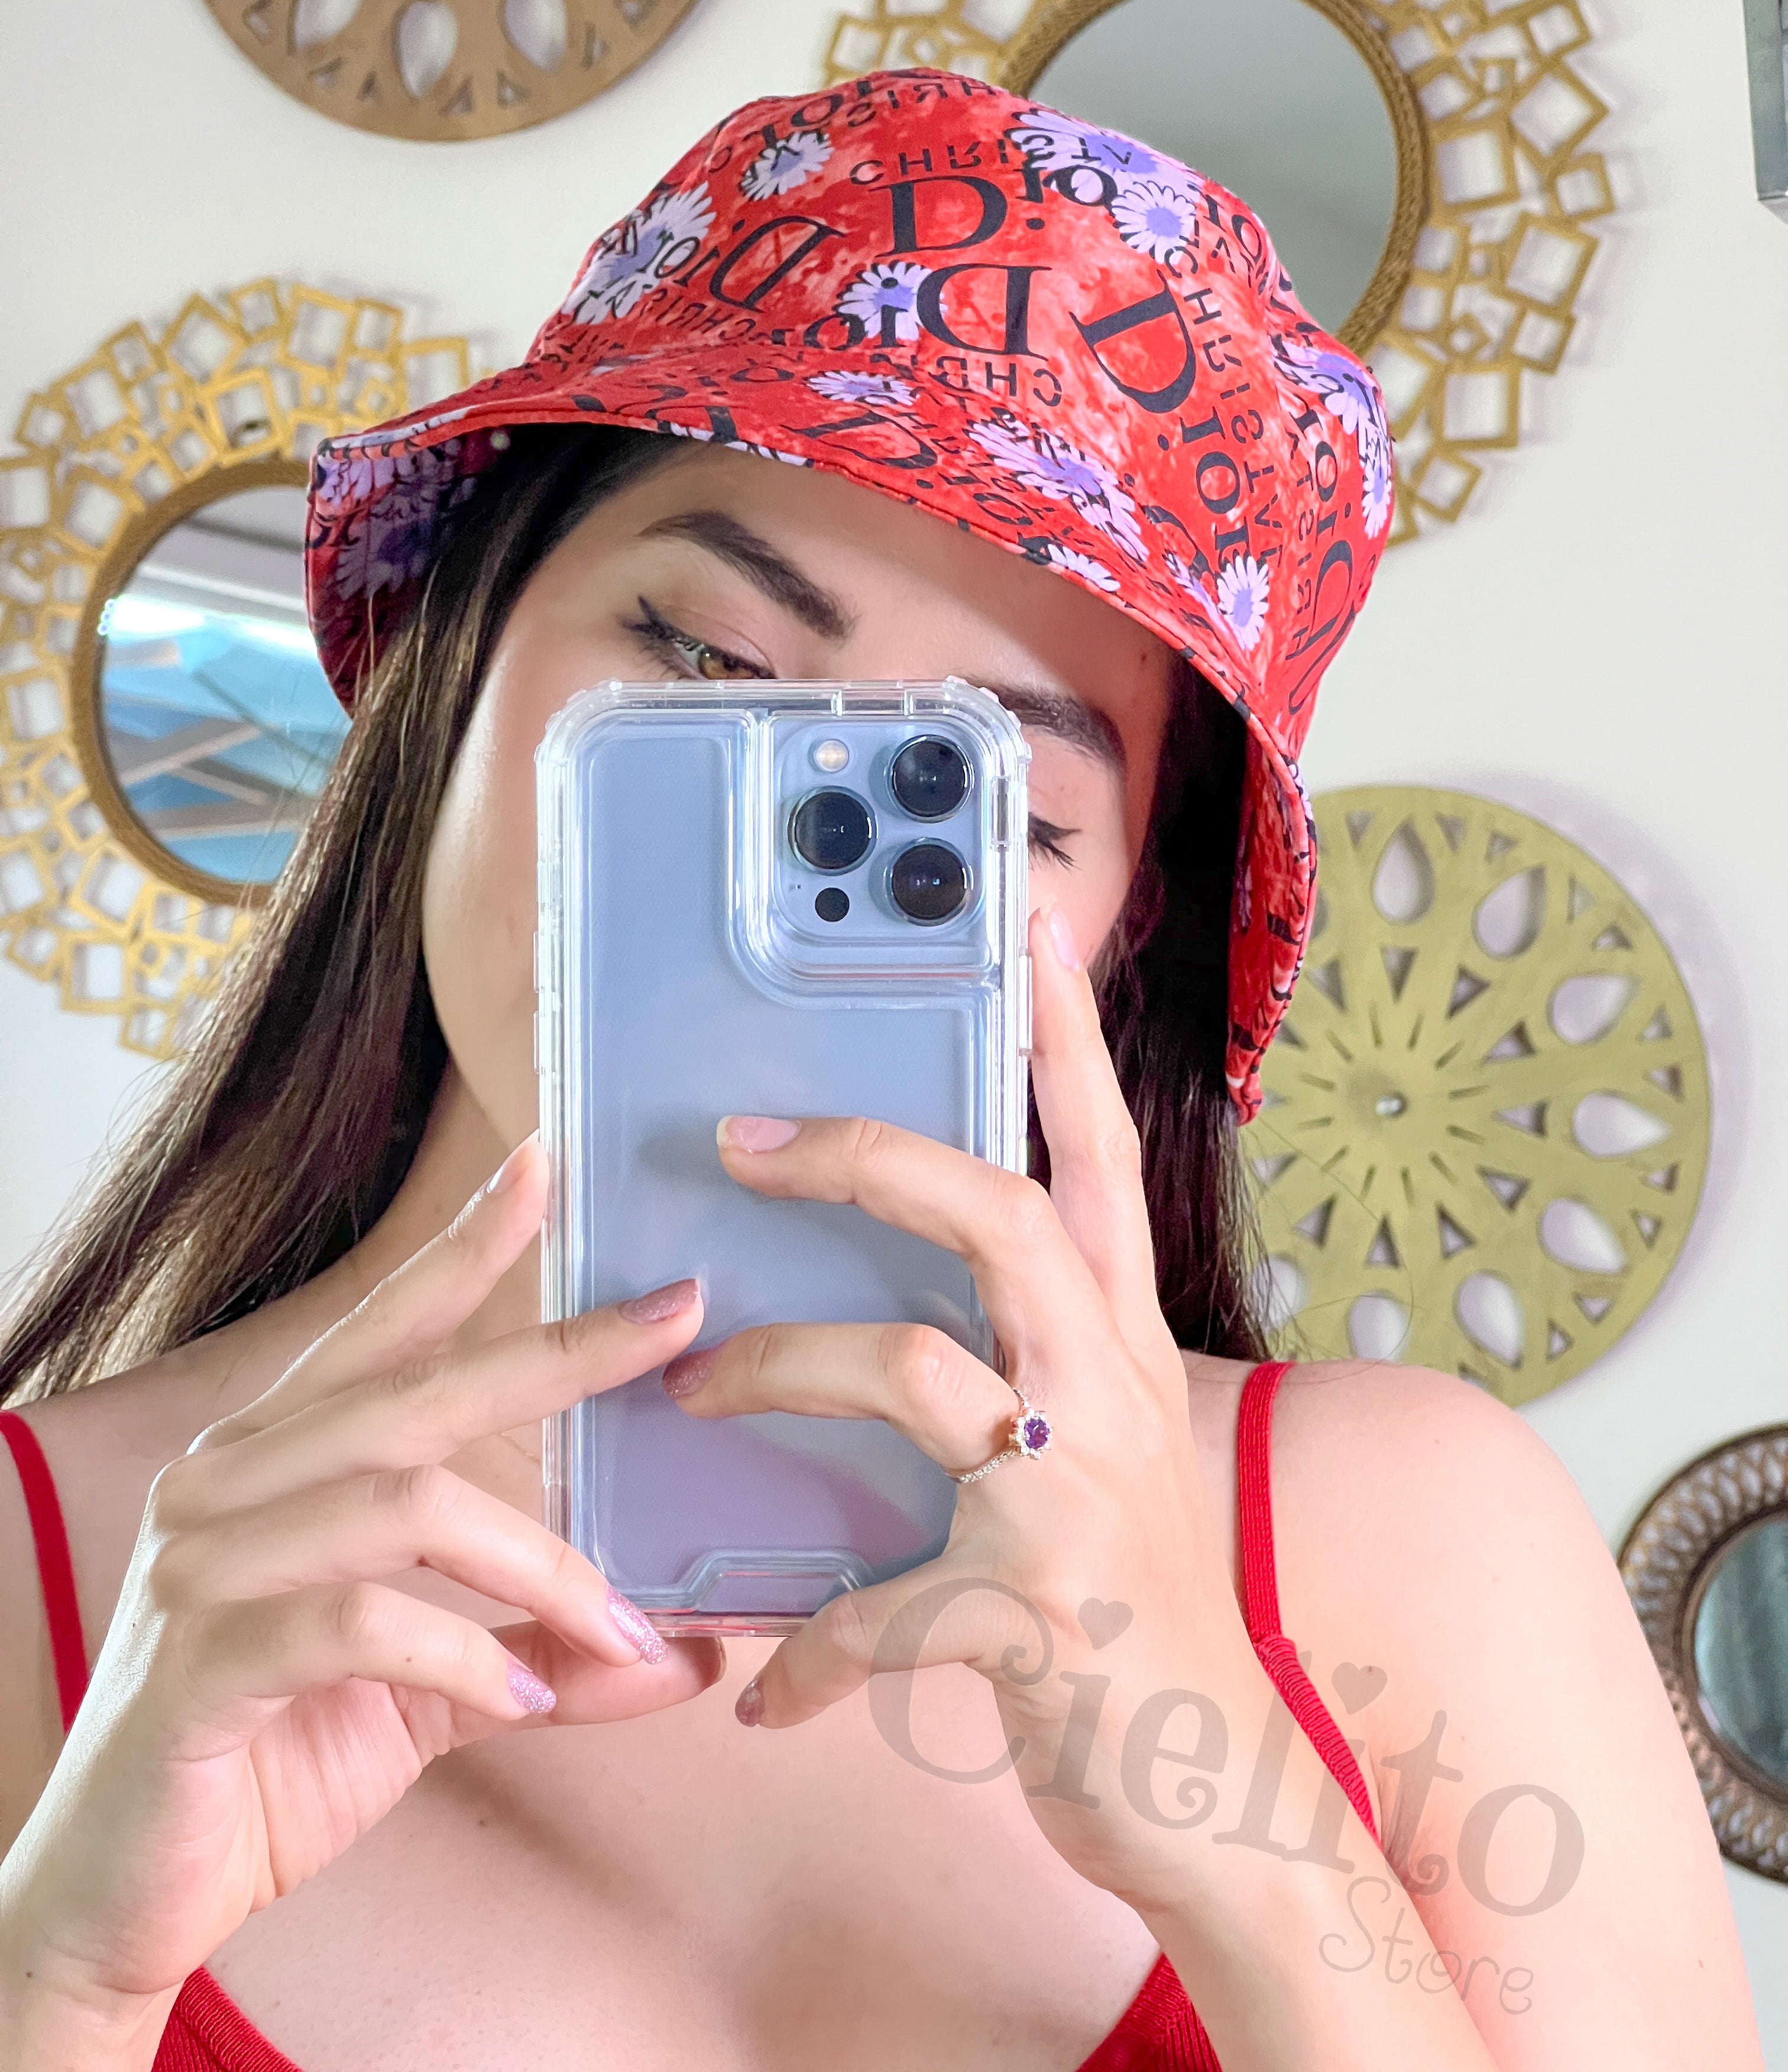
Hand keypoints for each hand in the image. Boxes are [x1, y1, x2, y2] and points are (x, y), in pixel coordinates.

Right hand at [0, 1140, 717, 2045]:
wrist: (125, 1899)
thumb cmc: (272, 1761)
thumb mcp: (431, 1694)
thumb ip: (544, 1654)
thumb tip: (689, 1648)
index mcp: (273, 1458)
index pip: (383, 1327)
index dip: (464, 1247)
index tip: (546, 1167)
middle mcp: (229, 1485)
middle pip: (415, 1394)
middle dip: (557, 1354)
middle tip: (676, 1317)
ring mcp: (203, 1568)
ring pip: (405, 1505)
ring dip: (539, 1563)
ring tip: (618, 1628)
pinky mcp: (199, 1667)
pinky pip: (359, 1622)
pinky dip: (464, 1652)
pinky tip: (523, 1695)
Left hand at [664, 904, 1272, 1907]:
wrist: (1230, 1802)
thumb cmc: (1143, 1618)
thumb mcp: (1107, 1469)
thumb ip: (1027, 1386)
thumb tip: (910, 1340)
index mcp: (1125, 1352)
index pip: (1101, 1163)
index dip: (1065, 1043)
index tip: (1028, 929)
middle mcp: (1113, 1397)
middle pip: (998, 1218)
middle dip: (867, 1160)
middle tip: (744, 1137)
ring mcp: (1076, 1498)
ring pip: (906, 1372)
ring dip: (776, 1372)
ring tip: (692, 1385)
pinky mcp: (1030, 1613)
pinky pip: (877, 1607)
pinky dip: (812, 1649)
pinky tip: (768, 1687)